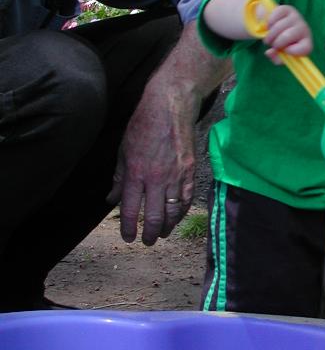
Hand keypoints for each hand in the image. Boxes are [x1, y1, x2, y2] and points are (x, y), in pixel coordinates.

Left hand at [107, 81, 195, 244]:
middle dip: (150, 234)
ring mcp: (175, 176)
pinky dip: (182, 213)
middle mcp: (156, 178)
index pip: (130, 209)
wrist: (170, 107)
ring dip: (168, 227)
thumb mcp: (123, 151)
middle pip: (155, 216)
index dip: (128, 227)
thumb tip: (110, 199)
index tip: (128, 237)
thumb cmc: (143, 125)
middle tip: (147, 241)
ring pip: (173, 212)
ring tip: (163, 234)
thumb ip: (119, 178)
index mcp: (135, 173)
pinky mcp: (190, 172)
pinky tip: (177, 218)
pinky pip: (187, 199)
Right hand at [262, 5, 312, 63]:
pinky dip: (268, 24)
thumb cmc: (283, 44)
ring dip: (269, 35)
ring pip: (278, 27)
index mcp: (306, 43)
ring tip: (269, 38)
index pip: (305, 48)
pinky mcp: (287, 9)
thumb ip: (276, 58)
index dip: (292, 51)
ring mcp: (296, 17)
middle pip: (287, 36)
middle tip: (271, 45)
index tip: (284, 51)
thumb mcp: (281, 55)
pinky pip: (274, 17)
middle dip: (275, 43)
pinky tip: (270, 27)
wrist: (281, 26)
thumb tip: (270, 52)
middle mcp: (304, 29)